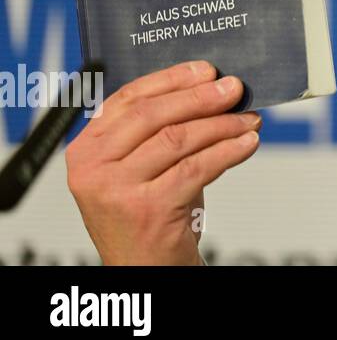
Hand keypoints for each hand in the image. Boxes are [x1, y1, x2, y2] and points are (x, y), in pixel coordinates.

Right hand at [66, 59, 260, 265]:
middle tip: (234, 88)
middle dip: (200, 97)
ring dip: (222, 124)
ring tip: (248, 119)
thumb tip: (212, 89)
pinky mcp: (148, 209)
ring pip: (179, 138)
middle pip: (154, 115)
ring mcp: (117, 190)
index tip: (205, 70)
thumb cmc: (146, 212)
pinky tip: (247, 143)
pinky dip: (229, 151)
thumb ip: (160, 130)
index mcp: (86, 149)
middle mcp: (93, 168)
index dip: (171, 79)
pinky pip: (198, 167)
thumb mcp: (140, 167)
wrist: (144, 269)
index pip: (128, 98)